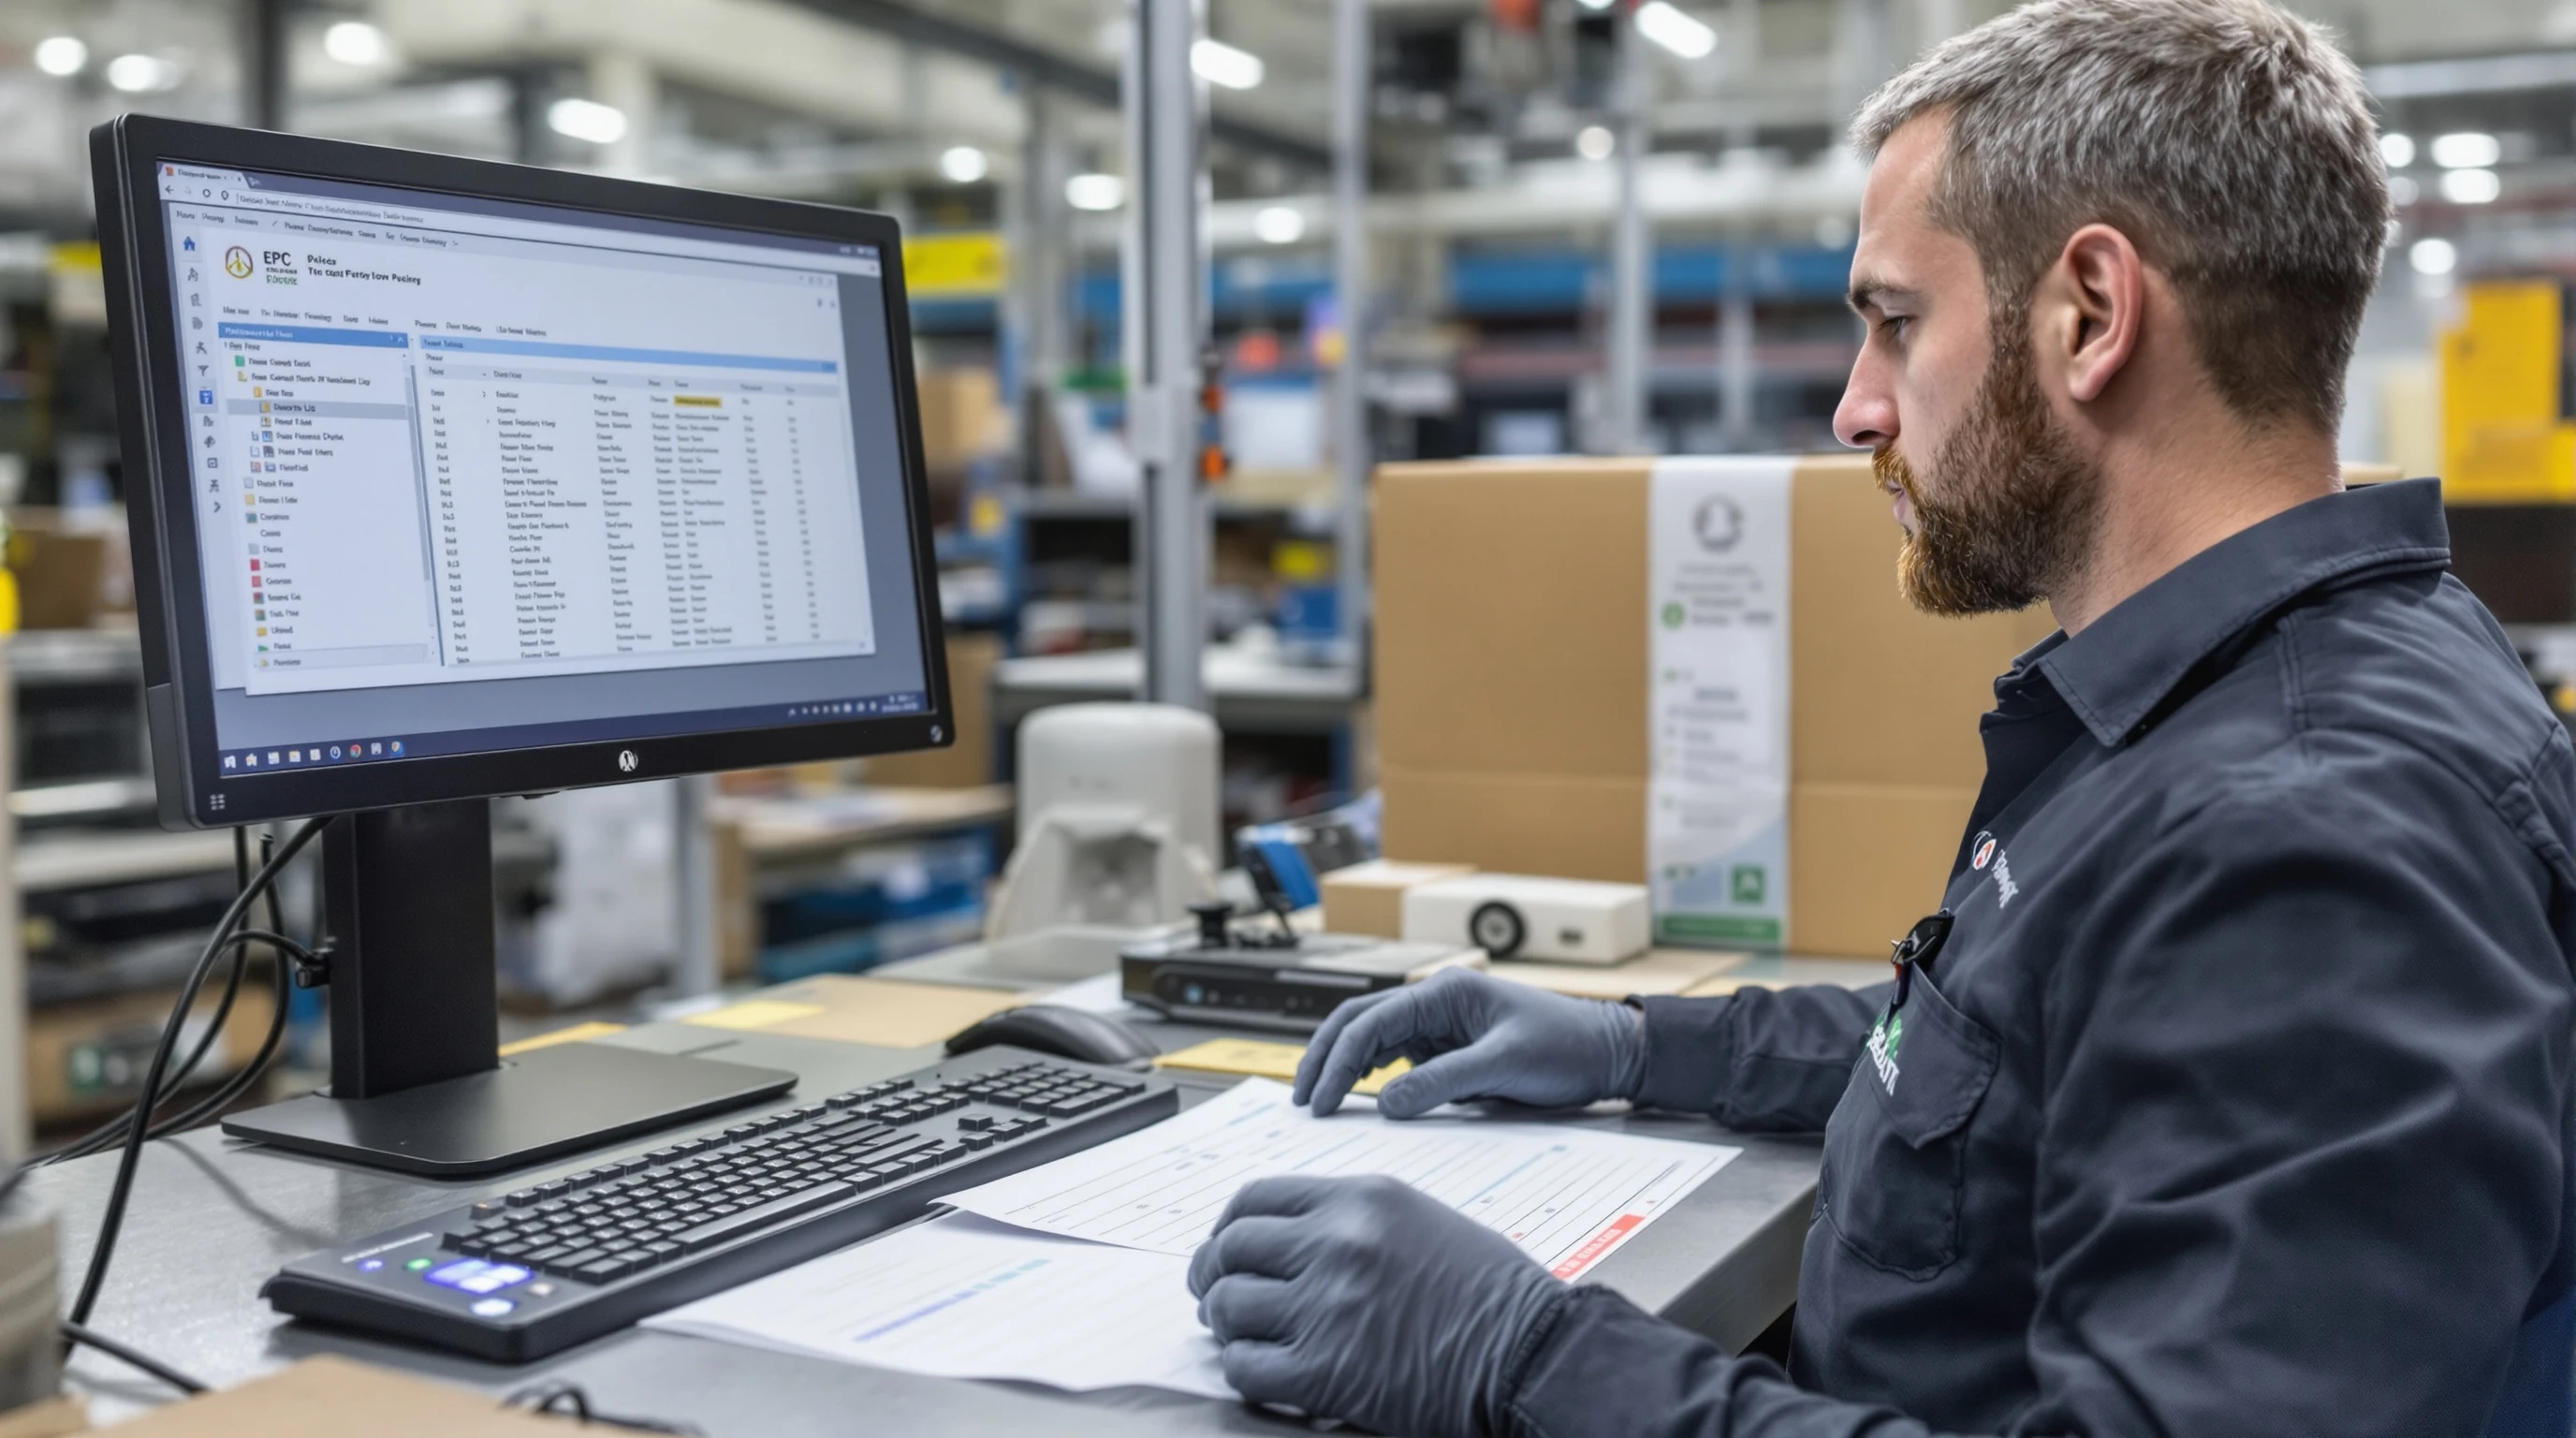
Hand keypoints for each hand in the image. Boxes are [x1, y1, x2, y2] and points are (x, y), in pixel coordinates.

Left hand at [1189, 1174, 1565, 1437]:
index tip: (1227, 1247)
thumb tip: (1285, 1242)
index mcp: (1359, 1199)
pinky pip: (1246, 1367)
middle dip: (1213, 1275)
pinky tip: (1266, 1371)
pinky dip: (1245, 1370)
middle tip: (1218, 1295)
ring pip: (1229, 1305)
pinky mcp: (1325, 1372)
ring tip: (1242, 1335)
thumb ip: (1350, 1220)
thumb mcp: (1420, 1219)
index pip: (1255, 1199)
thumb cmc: (1491, 1292)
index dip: (1229, 1227)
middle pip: (1231, 1248)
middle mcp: (1336, 1243)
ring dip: (1227, 1324)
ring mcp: (1327, 1307)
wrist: (1532, 1350)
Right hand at [1294, 967, 1645, 1117]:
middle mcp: (1436, 1001)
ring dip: (1345, 1066)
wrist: (1609, 1053)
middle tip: (1302, 1099)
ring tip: (1321, 1100)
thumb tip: (1384, 1103)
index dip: (1336, 1061)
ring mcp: (1441, 1023)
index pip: (1369, 1022)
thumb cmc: (1567, 1047)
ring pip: (1374, 1039)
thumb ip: (1442, 1082)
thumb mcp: (1504, 1065)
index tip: (1319, 1101)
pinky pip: (1400, 1058)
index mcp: (1444, 991)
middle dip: (1325, 1057)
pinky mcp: (1450, 1046)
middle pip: (1359, 1023)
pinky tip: (1361, 1097)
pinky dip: (1374, 1075)